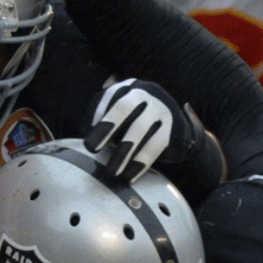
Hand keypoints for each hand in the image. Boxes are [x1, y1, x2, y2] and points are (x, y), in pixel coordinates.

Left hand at [83, 79, 202, 181]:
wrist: (175, 129)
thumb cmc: (135, 123)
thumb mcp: (119, 118)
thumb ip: (101, 121)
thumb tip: (87, 132)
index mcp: (128, 87)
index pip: (110, 96)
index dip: (96, 113)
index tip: (86, 134)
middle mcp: (146, 93)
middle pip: (124, 106)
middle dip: (106, 127)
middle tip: (90, 148)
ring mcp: (161, 108)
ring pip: (140, 128)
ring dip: (123, 151)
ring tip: (112, 171)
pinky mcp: (174, 126)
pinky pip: (156, 144)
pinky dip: (141, 161)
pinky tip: (130, 175)